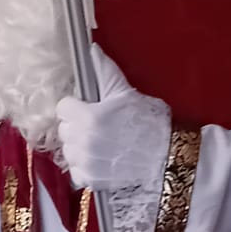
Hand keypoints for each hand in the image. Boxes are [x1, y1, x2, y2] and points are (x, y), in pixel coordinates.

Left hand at [55, 40, 169, 193]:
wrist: (168, 158)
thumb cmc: (150, 123)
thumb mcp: (127, 94)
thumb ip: (105, 71)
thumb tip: (91, 50)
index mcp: (88, 117)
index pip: (62, 107)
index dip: (75, 105)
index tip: (88, 107)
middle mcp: (82, 142)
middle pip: (63, 128)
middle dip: (76, 125)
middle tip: (98, 125)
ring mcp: (85, 163)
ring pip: (68, 150)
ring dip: (79, 146)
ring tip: (101, 143)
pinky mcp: (91, 181)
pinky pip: (75, 171)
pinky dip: (84, 167)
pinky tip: (101, 159)